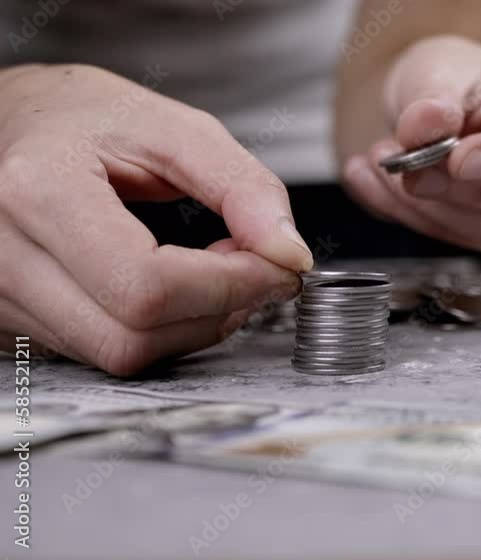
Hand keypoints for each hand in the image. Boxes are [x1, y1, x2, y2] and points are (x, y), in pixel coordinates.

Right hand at [0, 64, 312, 375]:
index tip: (279, 266)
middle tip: (254, 268)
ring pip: (120, 354)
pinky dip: (159, 329)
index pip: (147, 286)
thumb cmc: (84, 119)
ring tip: (214, 270)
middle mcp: (5, 254)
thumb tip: (289, 253)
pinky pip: (102, 351)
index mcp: (40, 191)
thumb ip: (242, 187)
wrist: (13, 124)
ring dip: (192, 325)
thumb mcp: (175, 129)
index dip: (231, 286)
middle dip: (217, 311)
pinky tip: (176, 286)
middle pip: (132, 337)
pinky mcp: (10, 322)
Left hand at [342, 36, 480, 253]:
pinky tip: (381, 185)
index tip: (461, 159)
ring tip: (383, 166)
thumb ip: (433, 99)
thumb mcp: (439, 69)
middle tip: (412, 170)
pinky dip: (418, 216)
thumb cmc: (455, 79)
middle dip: (473, 193)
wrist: (431, 106)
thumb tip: (426, 127)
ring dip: (435, 207)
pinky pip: (470, 240)